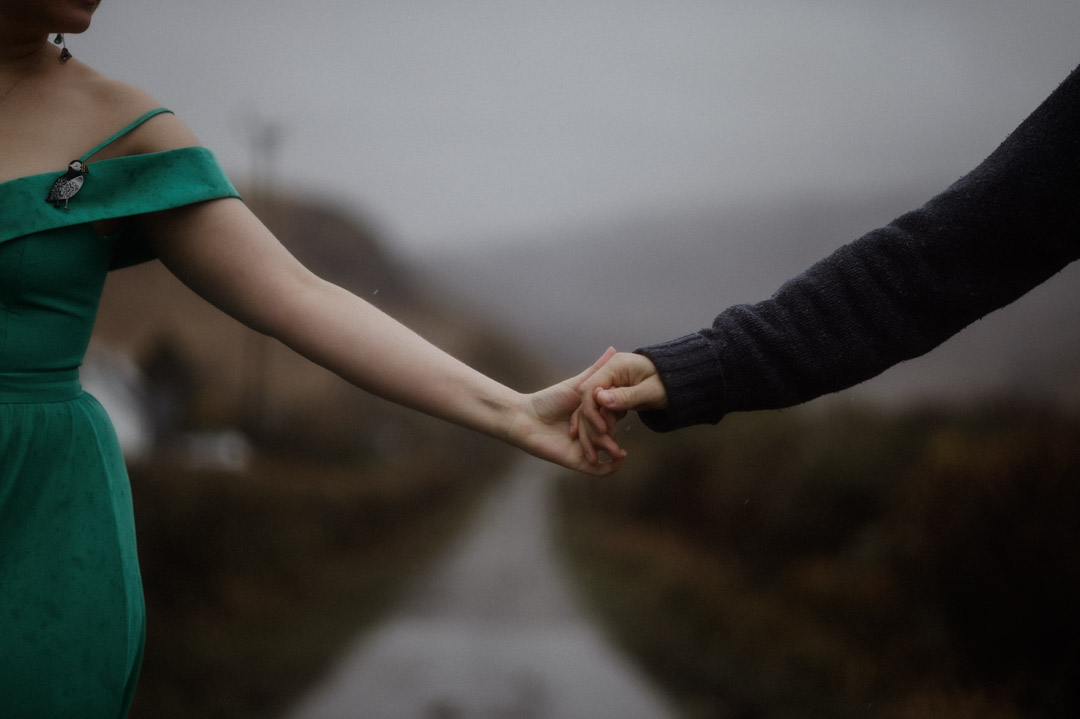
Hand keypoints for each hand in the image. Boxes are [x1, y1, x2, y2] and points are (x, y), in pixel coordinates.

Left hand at [507, 347, 626, 475]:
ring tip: (615, 446)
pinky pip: (600, 470)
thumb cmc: (547, 401)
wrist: (525, 418)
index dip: (616, 413)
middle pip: (610, 434)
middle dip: (613, 431)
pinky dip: (612, 466)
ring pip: (606, 451)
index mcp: (592, 415)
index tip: (618, 405)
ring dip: (612, 448)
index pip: (612, 416)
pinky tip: (618, 457)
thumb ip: (596, 370)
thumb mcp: (578, 384)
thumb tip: (613, 350)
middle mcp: (591, 431)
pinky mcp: (578, 461)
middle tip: (607, 425)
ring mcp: (586, 447)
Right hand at [572, 351, 667, 464]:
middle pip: (587, 397)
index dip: (591, 409)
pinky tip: (603, 436)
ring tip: (602, 444)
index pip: (590, 387)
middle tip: (603, 439)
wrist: (679, 381)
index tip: (601, 429)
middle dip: (591, 420)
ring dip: (593, 425)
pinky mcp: (612, 393)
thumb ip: (626, 395)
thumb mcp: (650, 391)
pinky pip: (600, 408)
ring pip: (591, 405)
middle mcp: (608, 372)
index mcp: (615, 366)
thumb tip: (600, 399)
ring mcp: (609, 383)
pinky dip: (599, 422)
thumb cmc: (670, 383)